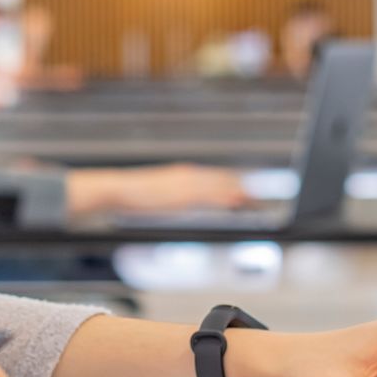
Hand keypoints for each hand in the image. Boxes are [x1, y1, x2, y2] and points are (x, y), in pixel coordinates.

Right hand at [70, 164, 251, 212]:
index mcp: (182, 174)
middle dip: (238, 187)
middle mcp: (186, 176)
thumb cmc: (134, 195)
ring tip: (252, 198)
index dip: (230, 182)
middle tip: (256, 194)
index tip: (246, 187)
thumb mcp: (159, 193)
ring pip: (217, 187)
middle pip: (220, 180)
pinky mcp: (180, 196)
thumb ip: (176, 197)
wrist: (119, 189)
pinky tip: (233, 202)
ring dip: (236, 192)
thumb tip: (186, 203)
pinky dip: (222, 198)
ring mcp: (184, 185)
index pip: (212, 177)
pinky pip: (207, 197)